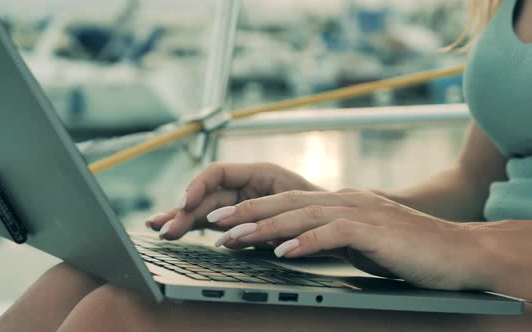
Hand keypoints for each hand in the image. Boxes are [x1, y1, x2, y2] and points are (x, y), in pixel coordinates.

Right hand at [145, 162, 323, 239]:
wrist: (334, 222)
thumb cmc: (320, 207)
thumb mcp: (295, 206)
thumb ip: (262, 215)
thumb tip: (227, 229)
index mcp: (258, 173)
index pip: (217, 173)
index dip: (198, 186)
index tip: (186, 204)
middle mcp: (245, 186)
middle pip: (206, 195)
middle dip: (184, 211)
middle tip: (165, 229)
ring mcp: (240, 203)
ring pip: (204, 209)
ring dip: (181, 219)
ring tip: (160, 229)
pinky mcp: (239, 221)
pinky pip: (211, 221)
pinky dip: (193, 226)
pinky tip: (173, 230)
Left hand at [209, 189, 488, 290]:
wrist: (457, 251)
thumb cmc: (405, 249)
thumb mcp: (358, 241)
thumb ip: (327, 237)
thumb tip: (292, 244)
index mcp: (339, 201)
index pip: (286, 202)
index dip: (252, 209)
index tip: (222, 220)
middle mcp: (345, 199)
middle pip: (286, 202)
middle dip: (247, 213)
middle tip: (214, 223)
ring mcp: (360, 211)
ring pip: (303, 214)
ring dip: (266, 227)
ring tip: (236, 238)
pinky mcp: (375, 230)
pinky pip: (333, 233)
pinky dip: (306, 241)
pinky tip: (284, 252)